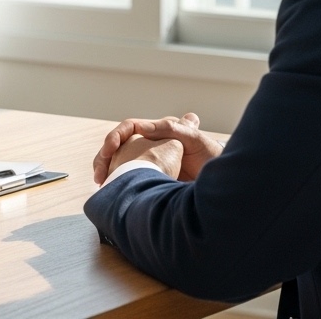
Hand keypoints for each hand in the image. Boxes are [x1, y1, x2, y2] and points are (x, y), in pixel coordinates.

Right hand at [94, 113, 222, 182]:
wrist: (221, 182)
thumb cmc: (211, 155)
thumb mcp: (194, 138)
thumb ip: (172, 128)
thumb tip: (143, 127)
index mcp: (157, 132)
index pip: (128, 129)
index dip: (115, 137)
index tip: (110, 149)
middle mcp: (149, 145)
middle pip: (117, 147)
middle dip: (104, 158)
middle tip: (100, 175)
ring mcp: (148, 162)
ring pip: (118, 163)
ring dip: (107, 172)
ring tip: (103, 186)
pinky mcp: (149, 179)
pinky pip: (127, 179)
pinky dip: (117, 185)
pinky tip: (113, 193)